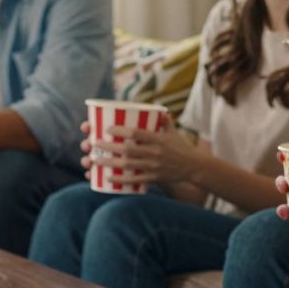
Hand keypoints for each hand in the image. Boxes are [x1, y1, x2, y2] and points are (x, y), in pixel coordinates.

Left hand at [82, 115, 198, 184]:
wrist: (194, 167)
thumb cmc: (181, 147)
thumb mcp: (172, 131)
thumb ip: (162, 120)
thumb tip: (153, 108)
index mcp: (158, 139)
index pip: (137, 133)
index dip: (121, 130)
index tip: (107, 128)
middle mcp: (155, 153)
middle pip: (128, 149)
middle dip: (109, 146)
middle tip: (94, 143)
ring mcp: (154, 167)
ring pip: (128, 165)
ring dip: (109, 162)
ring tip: (94, 159)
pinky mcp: (154, 178)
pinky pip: (135, 180)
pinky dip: (121, 179)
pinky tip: (107, 177)